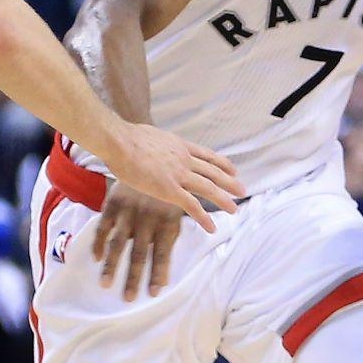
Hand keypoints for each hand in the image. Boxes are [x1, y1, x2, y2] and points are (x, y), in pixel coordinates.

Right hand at [92, 183, 188, 300]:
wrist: (150, 155)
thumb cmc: (167, 191)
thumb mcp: (176, 209)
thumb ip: (171, 236)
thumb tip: (168, 269)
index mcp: (167, 221)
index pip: (162, 253)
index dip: (158, 273)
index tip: (153, 293)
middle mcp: (147, 218)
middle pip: (140, 253)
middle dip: (134, 277)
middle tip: (128, 298)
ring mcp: (129, 211)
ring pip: (119, 243)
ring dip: (112, 265)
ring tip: (106, 284)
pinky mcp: (113, 203)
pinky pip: (103, 225)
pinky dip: (99, 241)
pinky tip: (96, 258)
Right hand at [99, 124, 242, 233]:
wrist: (120, 142)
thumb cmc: (125, 138)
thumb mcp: (149, 135)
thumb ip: (156, 143)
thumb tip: (150, 143)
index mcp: (179, 146)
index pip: (207, 155)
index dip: (222, 163)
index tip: (233, 169)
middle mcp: (184, 159)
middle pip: (213, 172)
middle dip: (229, 182)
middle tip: (242, 190)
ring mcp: (179, 175)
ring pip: (208, 188)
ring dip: (223, 200)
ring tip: (234, 209)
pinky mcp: (169, 190)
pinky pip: (192, 206)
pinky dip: (203, 218)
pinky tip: (211, 227)